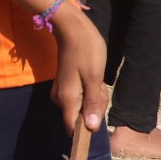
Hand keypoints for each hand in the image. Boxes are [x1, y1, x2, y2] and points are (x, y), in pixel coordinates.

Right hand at [49, 1, 108, 140]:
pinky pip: (80, 97)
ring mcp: (62, 92)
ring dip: (94, 96)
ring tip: (96, 78)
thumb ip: (92, 104)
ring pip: (82, 106)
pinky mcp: (65, 86)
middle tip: (99, 85)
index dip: (86, 129)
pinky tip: (91, 76)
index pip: (72, 128)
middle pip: (80, 117)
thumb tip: (90, 128)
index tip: (98, 114)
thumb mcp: (94, 78)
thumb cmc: (87, 52)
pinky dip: (89, 90)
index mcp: (68, 99)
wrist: (73, 30)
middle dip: (95, 106)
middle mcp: (61, 99)